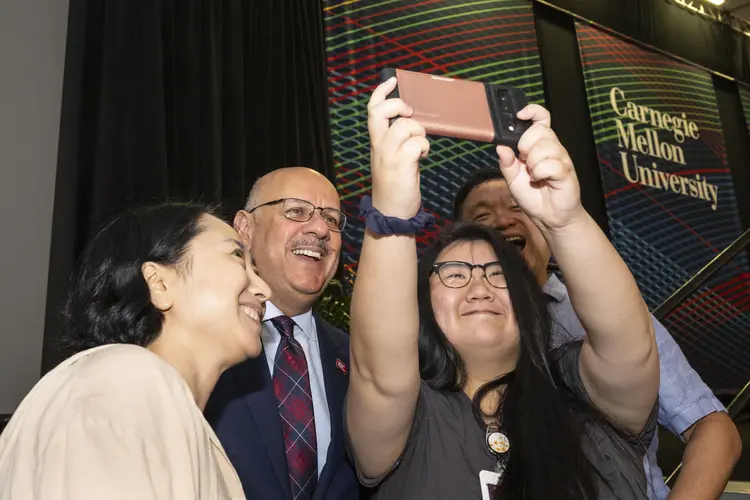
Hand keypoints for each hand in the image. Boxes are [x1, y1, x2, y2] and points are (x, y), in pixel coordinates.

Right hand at [367, 77, 429, 217]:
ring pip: (406, 126)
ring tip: (421, 147)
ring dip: (420, 132)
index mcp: (376, 142)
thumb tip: (411, 122)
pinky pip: (418, 143)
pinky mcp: (402, 164)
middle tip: (410, 113)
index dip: (381, 92)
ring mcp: (389, 155)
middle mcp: (379, 146)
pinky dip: (425, 146)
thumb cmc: (394, 185)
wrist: (391, 213)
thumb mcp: (390, 159)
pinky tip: (423, 156)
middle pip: (382, 111)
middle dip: (399, 104)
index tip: (392, 80)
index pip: (372, 110)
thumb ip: (395, 141)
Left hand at [497, 104, 584, 229]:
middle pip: (540, 130)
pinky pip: (550, 164)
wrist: (549, 216)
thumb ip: (507, 163)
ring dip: (532, 163)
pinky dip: (540, 173)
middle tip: (524, 161)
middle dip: (526, 145)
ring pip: (544, 147)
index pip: (542, 118)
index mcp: (539, 145)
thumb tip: (500, 147)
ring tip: (533, 175)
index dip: (533, 111)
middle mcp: (552, 148)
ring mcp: (561, 158)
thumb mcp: (512, 179)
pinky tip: (539, 180)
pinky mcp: (566, 171)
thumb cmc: (533, 196)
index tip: (520, 115)